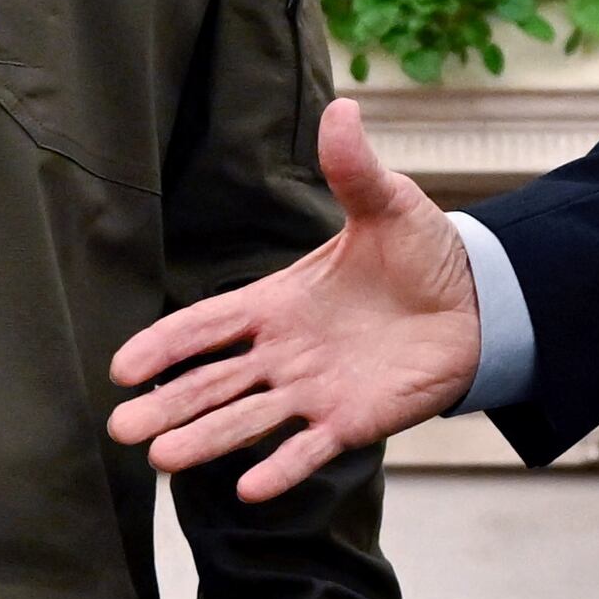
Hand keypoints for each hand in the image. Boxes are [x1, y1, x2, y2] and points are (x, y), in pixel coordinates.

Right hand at [108, 100, 480, 500]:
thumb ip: (353, 168)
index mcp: (278, 302)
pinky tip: (249, 490)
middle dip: (167, 406)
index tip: (122, 368)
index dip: (165, 345)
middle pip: (212, 383)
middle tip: (119, 430)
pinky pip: (309, 449)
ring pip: (247, 420)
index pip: (208, 325)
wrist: (479, 302)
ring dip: (207, 440)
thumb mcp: (387, 205)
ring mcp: (313, 391)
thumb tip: (341, 108)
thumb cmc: (422, 252)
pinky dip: (281, 468)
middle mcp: (284, 353)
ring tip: (162, 461)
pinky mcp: (351, 421)